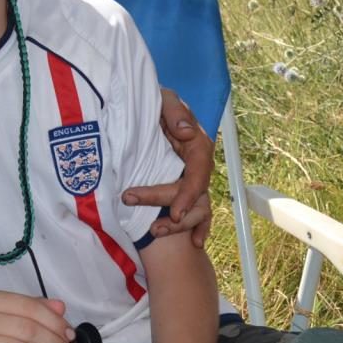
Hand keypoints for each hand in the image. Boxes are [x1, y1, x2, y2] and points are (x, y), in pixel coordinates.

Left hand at [121, 88, 215, 246]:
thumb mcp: (164, 98)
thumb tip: (186, 133)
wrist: (142, 107)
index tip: (175, 211)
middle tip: (145, 217)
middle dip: (169, 206)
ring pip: (196, 206)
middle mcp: (197, 164)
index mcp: (196, 144)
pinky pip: (196, 210)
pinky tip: (195, 243)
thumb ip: (175, 112)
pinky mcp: (182, 186)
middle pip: (193, 192)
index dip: (189, 193)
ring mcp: (191, 178)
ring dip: (180, 224)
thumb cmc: (155, 102)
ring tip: (155, 232)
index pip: (199, 171)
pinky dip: (198, 227)